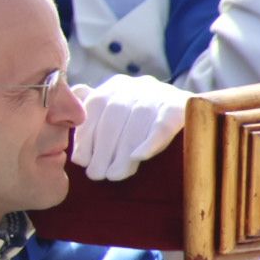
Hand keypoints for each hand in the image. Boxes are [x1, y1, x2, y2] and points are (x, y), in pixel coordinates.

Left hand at [70, 75, 189, 180]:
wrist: (199, 122)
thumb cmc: (145, 129)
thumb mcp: (117, 118)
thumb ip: (93, 116)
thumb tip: (60, 117)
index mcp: (116, 86)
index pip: (93, 108)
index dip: (85, 136)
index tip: (79, 161)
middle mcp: (137, 85)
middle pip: (114, 115)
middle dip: (103, 148)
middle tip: (97, 175)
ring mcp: (161, 92)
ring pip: (137, 120)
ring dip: (123, 150)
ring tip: (116, 175)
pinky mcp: (183, 104)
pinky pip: (164, 121)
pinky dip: (151, 139)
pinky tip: (139, 157)